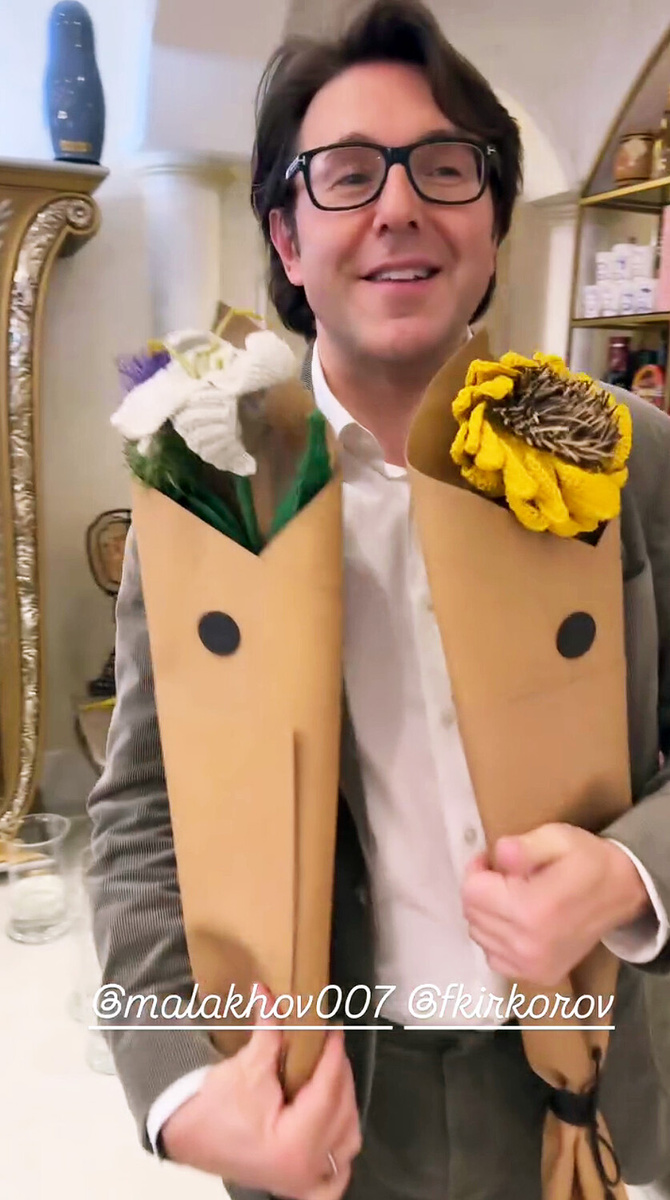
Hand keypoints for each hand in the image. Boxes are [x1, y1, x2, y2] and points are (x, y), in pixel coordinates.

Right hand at [162, 991, 361, 1198]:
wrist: (185, 1137)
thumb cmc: (214, 1106)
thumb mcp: (247, 1066)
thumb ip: (268, 1029)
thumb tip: (268, 991)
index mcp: (294, 1143)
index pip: (328, 1090)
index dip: (334, 1055)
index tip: (335, 1029)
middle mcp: (306, 1169)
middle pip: (342, 1114)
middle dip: (340, 1076)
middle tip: (331, 1046)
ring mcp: (303, 1182)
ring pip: (346, 1142)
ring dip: (346, 1107)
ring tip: (333, 1075)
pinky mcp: (297, 1184)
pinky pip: (335, 1175)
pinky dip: (341, 1149)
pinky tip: (337, 1125)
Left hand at [461, 823, 652, 986]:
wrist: (621, 893)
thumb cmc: (587, 860)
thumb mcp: (557, 838)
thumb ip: (524, 847)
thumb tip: (498, 854)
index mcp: (531, 909)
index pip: (471, 892)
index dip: (478, 870)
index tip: (492, 861)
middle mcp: (529, 944)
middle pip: (472, 914)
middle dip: (481, 890)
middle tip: (504, 877)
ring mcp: (533, 965)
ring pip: (479, 936)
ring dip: (488, 914)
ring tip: (513, 897)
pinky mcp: (539, 975)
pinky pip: (494, 958)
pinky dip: (497, 939)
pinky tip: (516, 922)